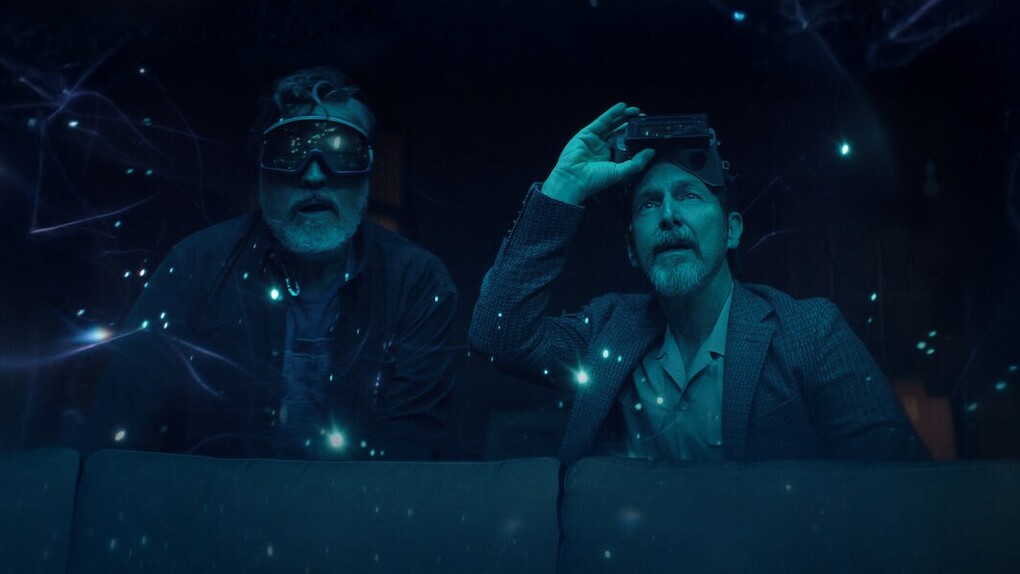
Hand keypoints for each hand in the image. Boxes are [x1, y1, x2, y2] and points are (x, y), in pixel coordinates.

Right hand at [541, 102, 655, 204]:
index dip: (634, 136)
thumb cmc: (593, 181)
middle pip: (618, 132)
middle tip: (642, 118)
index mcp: (611, 158)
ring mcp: (594, 140)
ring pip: (611, 125)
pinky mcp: (586, 134)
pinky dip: (611, 113)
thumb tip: (651, 152)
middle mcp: (602, 148)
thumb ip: (636, 163)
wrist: (573, 180)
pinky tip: (621, 107)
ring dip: (622, 116)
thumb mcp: (620, 172)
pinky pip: (601, 121)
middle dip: (630, 124)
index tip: (645, 130)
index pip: (625, 143)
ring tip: (634, 110)